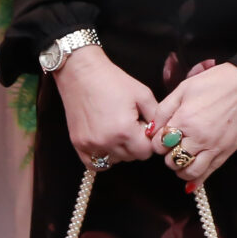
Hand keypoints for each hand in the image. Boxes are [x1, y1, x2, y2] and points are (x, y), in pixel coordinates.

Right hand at [50, 47, 162, 168]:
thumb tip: (158, 133)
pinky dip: (103, 157)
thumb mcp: (143, 94)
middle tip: (130, 125)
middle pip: (131, 157)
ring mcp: (89, 145)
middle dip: (135, 144)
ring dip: (120, 150)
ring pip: (114, 160)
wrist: (82, 73)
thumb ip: (156, 117)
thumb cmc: (113, 81)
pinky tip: (106, 142)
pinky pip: (94, 164)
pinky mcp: (78, 144)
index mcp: (124, 130)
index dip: (148, 140)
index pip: (145, 152)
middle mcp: (106, 142)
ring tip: (117, 129)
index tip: (143, 127)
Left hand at [152, 61, 236, 187]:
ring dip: (180, 169)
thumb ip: (164, 109)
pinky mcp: (228, 151)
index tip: (163, 136)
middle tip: (173, 146)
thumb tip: (152, 130)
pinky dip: (197, 180)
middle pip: (171, 160)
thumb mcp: (185, 87)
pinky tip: (191, 180)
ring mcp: (215, 146)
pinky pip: (209, 173)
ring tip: (182, 160)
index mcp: (185, 119)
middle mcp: (198, 137)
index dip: (158, 142)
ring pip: (189, 172)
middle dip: (168, 155)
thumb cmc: (219, 81)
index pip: (159, 144)